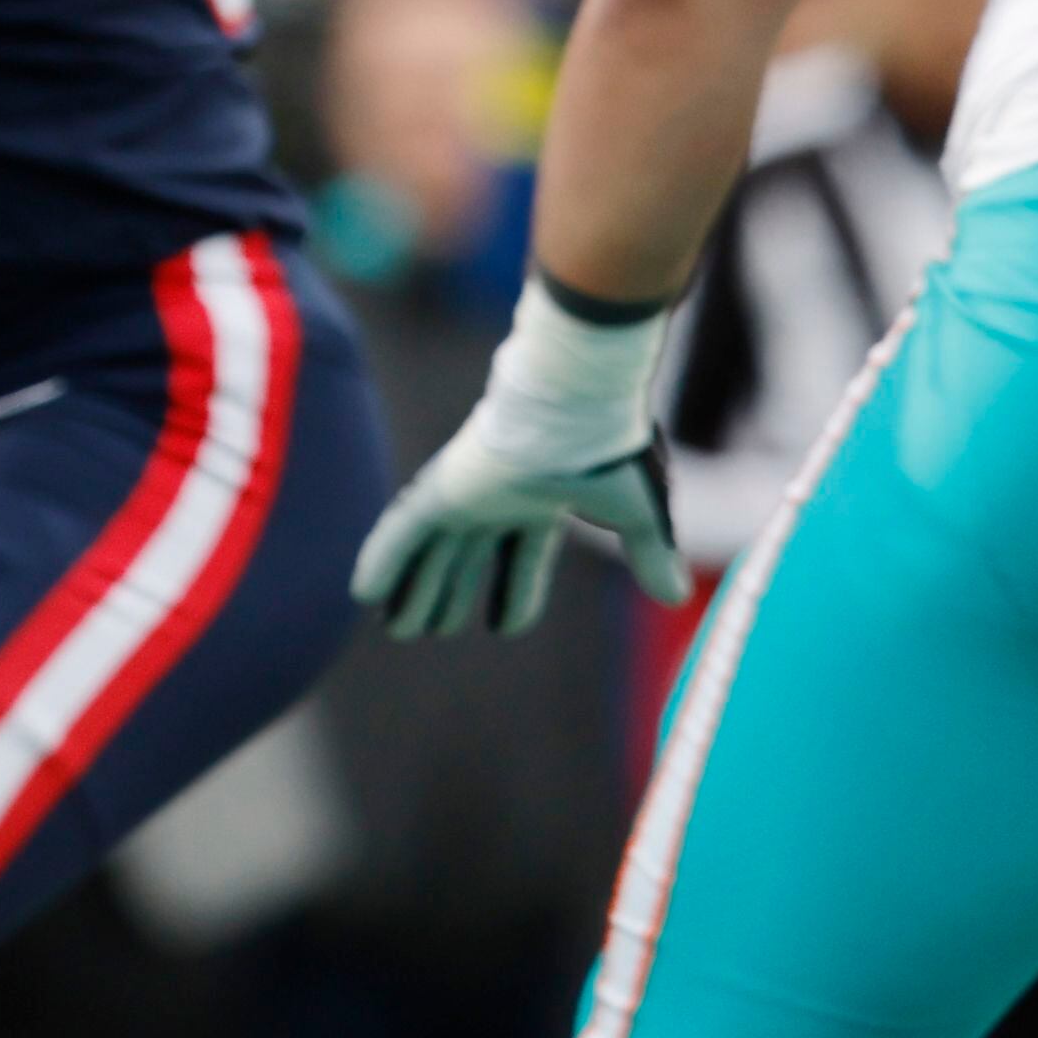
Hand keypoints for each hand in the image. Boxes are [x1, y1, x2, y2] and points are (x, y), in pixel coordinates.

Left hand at [357, 424, 681, 636]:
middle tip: (430, 630)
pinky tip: (363, 592)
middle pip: (466, 554)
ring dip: (414, 589)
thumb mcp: (638, 513)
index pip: (523, 554)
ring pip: (431, 550)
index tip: (503, 627)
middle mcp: (498, 495)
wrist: (577, 407)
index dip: (515, 591)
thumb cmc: (609, 451)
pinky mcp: (441, 487)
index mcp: (542, 498)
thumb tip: (675, 596)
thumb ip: (650, 554)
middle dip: (449, 592)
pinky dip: (381, 561)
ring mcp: (466, 491)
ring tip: (399, 629)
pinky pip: (400, 530)